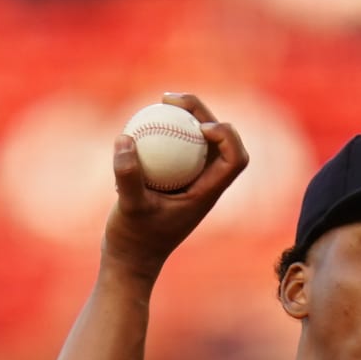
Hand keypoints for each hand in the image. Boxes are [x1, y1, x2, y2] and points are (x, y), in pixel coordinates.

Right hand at [104, 93, 249, 278]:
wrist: (129, 260)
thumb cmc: (134, 240)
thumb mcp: (129, 208)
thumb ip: (128, 176)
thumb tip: (125, 137)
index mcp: (207, 194)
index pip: (235, 160)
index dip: (227, 135)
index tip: (198, 127)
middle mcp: (204, 185)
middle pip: (221, 142)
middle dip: (204, 113)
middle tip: (170, 99)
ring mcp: (189, 182)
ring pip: (199, 142)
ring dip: (187, 118)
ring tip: (162, 101)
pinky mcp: (172, 181)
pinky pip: (177, 148)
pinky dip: (167, 131)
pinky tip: (142, 122)